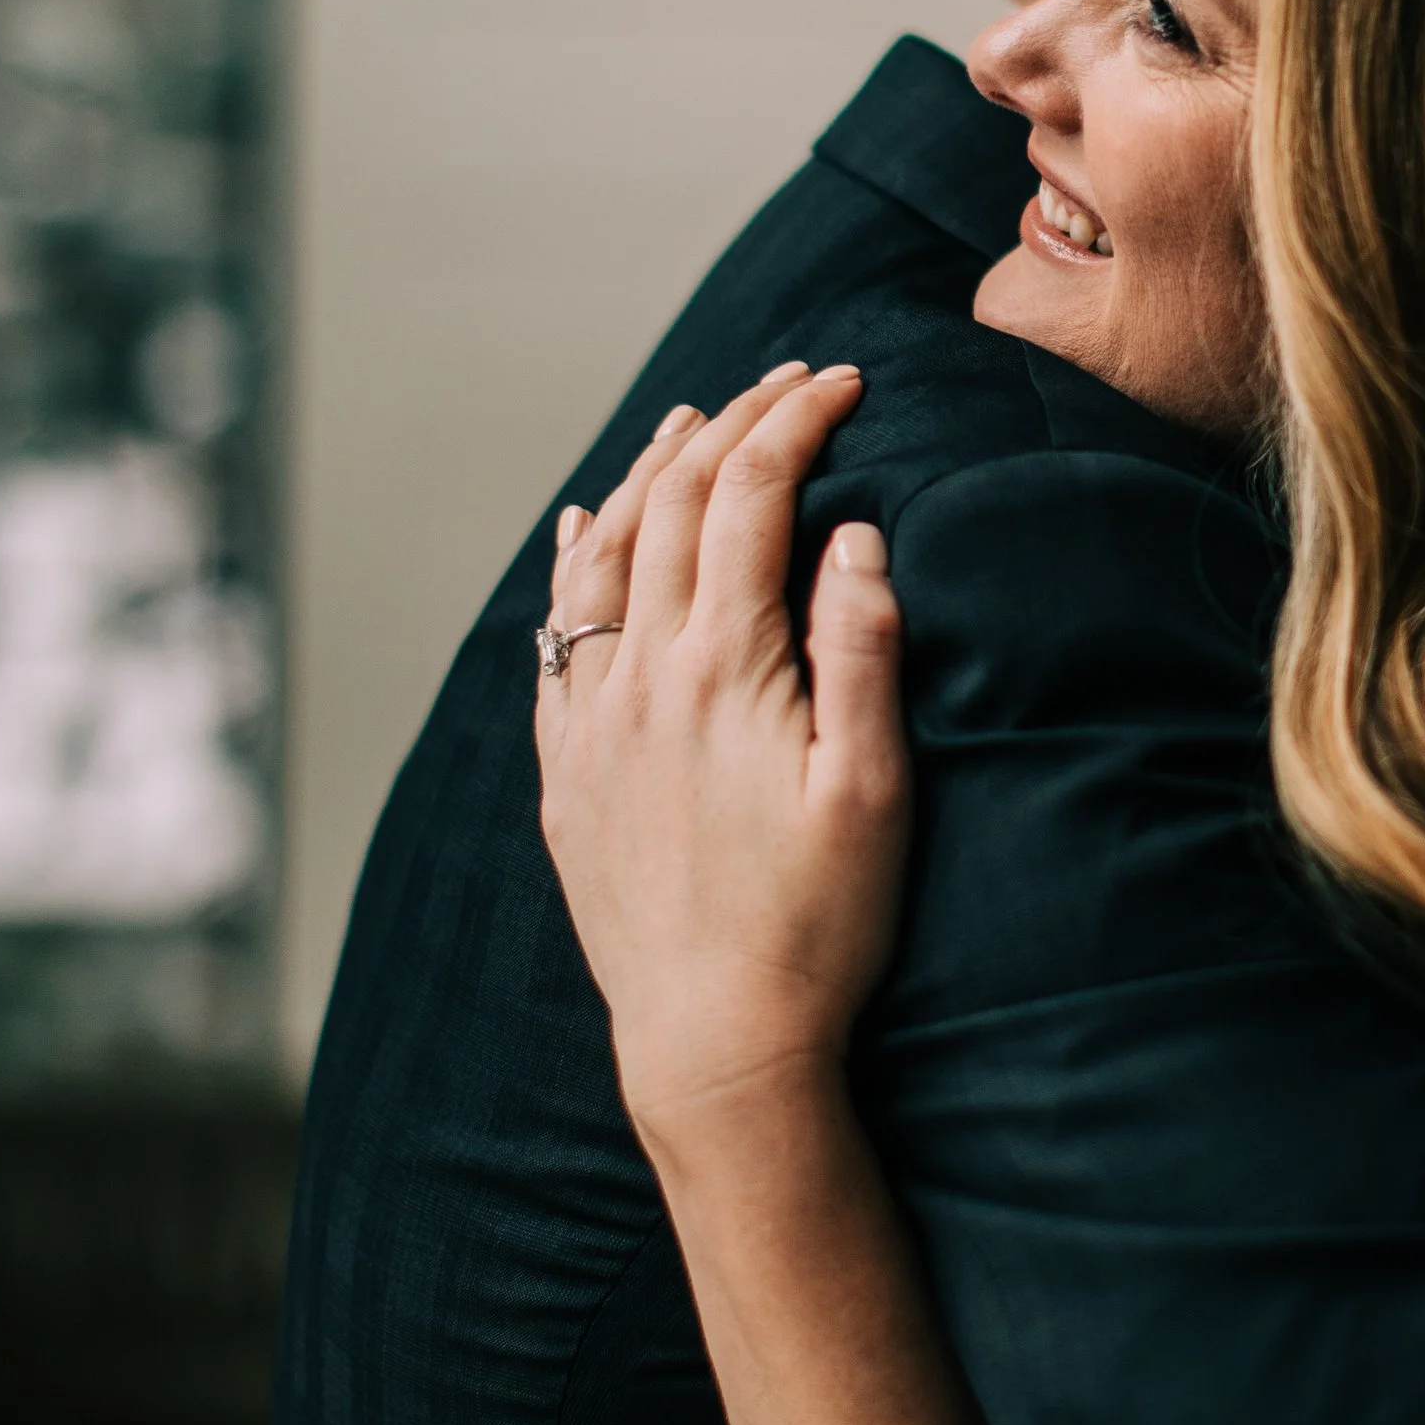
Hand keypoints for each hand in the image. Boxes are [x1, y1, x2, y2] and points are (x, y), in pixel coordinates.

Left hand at [534, 365, 912, 1152]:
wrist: (714, 1044)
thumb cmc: (816, 928)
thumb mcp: (871, 793)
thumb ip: (861, 651)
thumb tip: (852, 532)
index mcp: (721, 668)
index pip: (753, 498)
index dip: (799, 421)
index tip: (848, 380)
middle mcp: (638, 678)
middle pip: (674, 506)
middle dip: (734, 425)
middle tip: (789, 382)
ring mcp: (590, 724)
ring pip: (601, 557)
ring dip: (646, 475)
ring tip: (687, 424)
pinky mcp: (567, 774)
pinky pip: (553, 638)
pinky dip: (572, 563)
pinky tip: (579, 531)